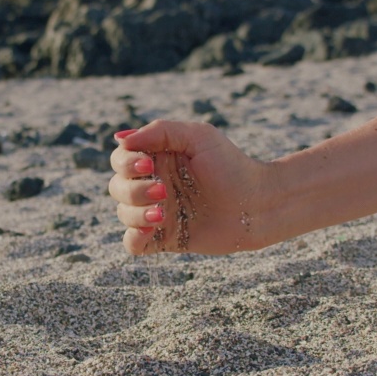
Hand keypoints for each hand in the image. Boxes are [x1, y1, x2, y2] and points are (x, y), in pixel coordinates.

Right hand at [109, 120, 271, 255]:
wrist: (259, 204)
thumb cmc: (232, 166)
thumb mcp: (199, 136)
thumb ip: (160, 131)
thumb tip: (120, 139)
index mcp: (156, 158)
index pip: (121, 159)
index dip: (126, 162)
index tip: (148, 164)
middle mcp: (152, 185)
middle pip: (117, 187)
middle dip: (134, 189)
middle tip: (164, 191)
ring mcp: (156, 213)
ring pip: (123, 213)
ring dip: (136, 213)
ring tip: (163, 213)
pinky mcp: (165, 238)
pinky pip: (133, 243)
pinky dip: (134, 237)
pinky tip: (152, 230)